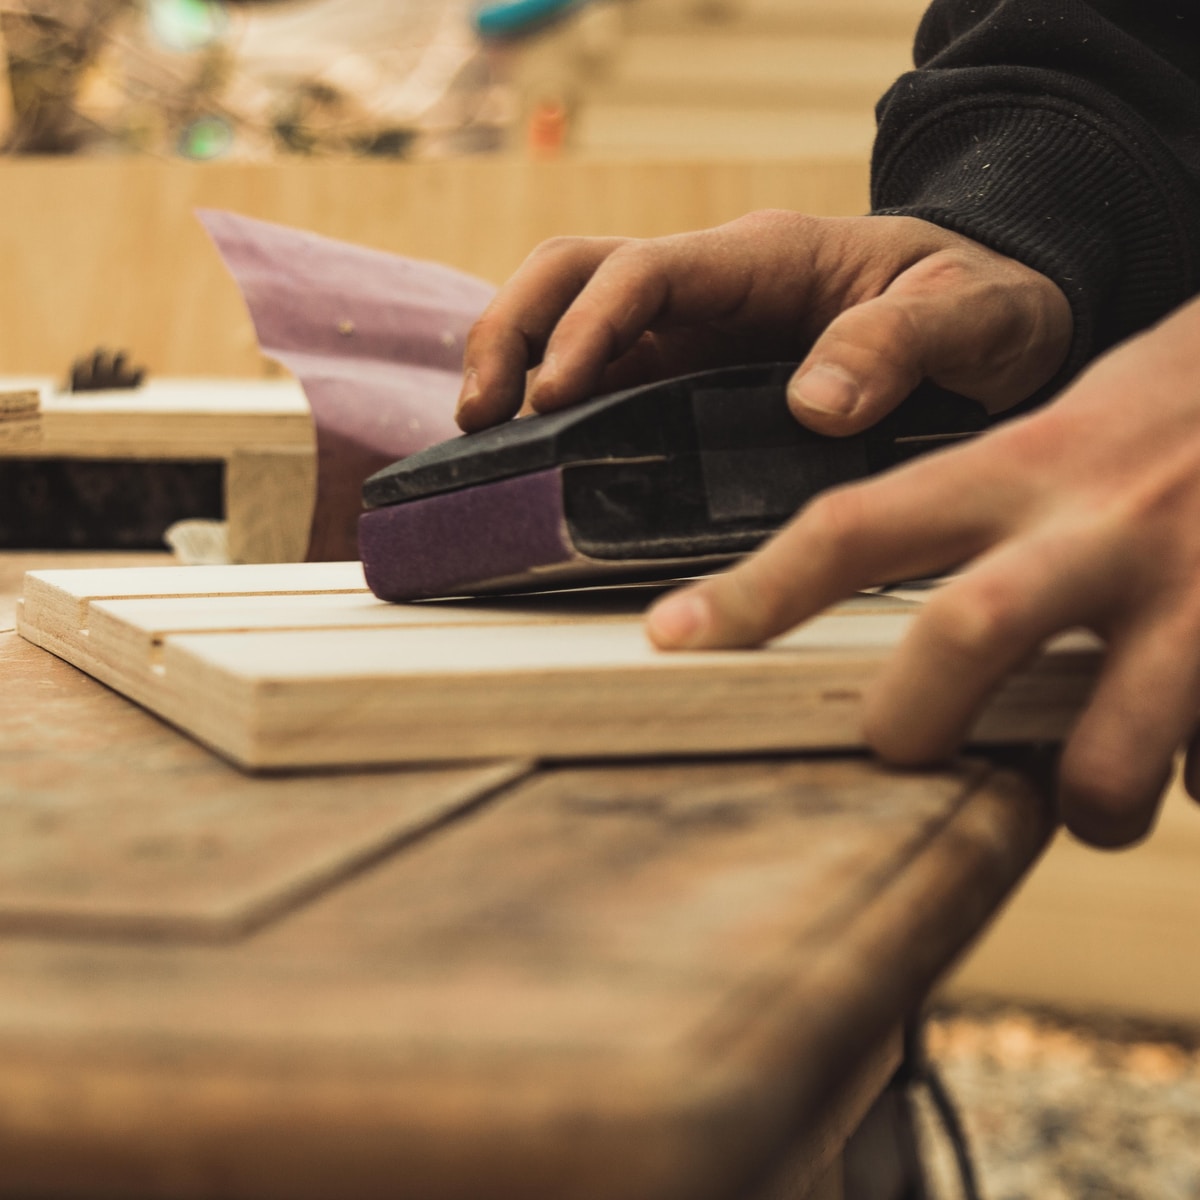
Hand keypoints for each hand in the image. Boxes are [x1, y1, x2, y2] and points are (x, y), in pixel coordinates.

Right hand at [455, 210, 1070, 432]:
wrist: (992, 314)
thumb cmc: (983, 299)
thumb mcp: (973, 315)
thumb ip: (902, 343)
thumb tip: (814, 403)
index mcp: (761, 259)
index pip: (642, 273)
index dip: (584, 329)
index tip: (552, 398)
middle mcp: (711, 288)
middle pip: (572, 275)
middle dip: (510, 332)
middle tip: (479, 416)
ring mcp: (695, 331)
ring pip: (570, 320)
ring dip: (514, 365)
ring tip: (483, 438)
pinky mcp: (693, 375)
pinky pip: (604, 378)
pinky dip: (554, 407)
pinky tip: (536, 454)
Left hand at [647, 296, 1199, 848]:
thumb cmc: (1169, 416)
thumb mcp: (1060, 435)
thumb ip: (975, 517)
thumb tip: (911, 635)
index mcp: (1023, 465)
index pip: (855, 526)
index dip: (755, 590)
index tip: (672, 639)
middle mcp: (1095, 524)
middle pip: (959, 638)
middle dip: (909, 724)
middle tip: (898, 749)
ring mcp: (1195, 592)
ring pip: (1105, 755)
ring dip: (1082, 802)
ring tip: (1088, 801)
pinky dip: (1191, 786)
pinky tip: (1193, 765)